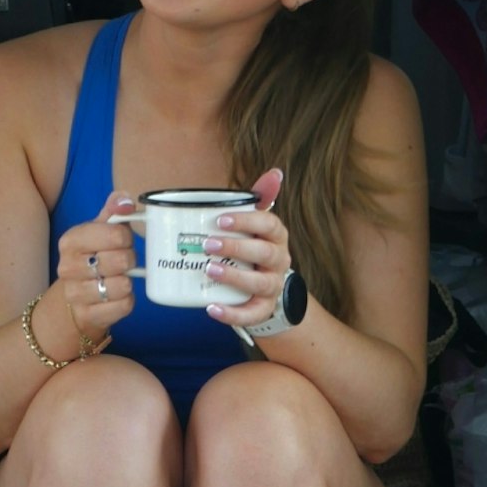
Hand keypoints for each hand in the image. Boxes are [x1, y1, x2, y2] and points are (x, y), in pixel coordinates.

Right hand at [47, 191, 141, 352]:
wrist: (73, 301)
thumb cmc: (92, 258)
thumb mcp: (99, 231)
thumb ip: (113, 212)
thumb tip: (126, 199)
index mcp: (70, 241)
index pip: (117, 234)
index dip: (127, 238)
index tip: (122, 242)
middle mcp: (68, 266)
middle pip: (122, 260)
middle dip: (130, 260)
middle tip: (123, 262)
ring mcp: (76, 293)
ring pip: (123, 285)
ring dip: (128, 282)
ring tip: (119, 278)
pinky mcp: (89, 315)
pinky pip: (124, 305)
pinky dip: (127, 301)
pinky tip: (118, 296)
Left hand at [200, 167, 294, 330]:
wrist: (260, 287)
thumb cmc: (251, 248)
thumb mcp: (254, 224)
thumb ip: (259, 199)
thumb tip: (276, 172)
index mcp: (276, 236)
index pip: (270, 224)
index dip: (248, 221)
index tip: (221, 219)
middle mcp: (279, 260)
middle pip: (266, 252)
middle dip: (237, 247)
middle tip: (208, 243)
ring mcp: (273, 285)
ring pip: (261, 282)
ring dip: (236, 276)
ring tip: (210, 270)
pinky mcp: (263, 308)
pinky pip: (252, 313)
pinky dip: (232, 313)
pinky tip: (211, 307)